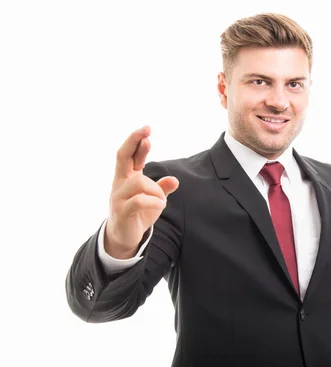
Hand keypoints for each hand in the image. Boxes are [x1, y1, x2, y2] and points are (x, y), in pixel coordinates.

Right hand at [105, 125, 178, 258]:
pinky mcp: (122, 211)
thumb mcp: (154, 199)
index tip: (147, 129)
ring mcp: (118, 197)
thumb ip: (162, 188)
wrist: (123, 237)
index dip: (136, 141)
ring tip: (162, 201)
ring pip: (139, 183)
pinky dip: (154, 202)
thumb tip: (175, 180)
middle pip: (122, 157)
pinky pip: (139, 201)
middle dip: (134, 142)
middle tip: (146, 133)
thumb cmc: (138, 214)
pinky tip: (161, 206)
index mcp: (127, 177)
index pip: (129, 154)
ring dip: (156, 190)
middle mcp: (120, 183)